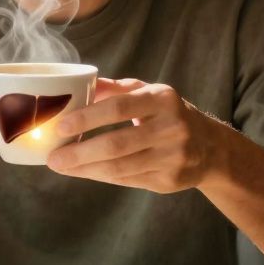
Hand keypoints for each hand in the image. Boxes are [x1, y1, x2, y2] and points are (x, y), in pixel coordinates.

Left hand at [46, 78, 229, 193]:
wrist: (210, 147)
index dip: (88, 118)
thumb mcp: (149, 93)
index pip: (119, 107)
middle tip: (53, 157)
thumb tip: (81, 84)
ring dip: (85, 169)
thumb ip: (116, 89)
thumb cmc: (167, 114)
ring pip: (120, 167)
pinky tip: (83, 172)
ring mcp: (173, 157)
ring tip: (62, 167)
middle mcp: (171, 128)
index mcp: (163, 99)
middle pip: (117, 144)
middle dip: (79, 152)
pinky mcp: (170, 180)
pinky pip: (127, 180)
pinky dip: (101, 176)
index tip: (61, 126)